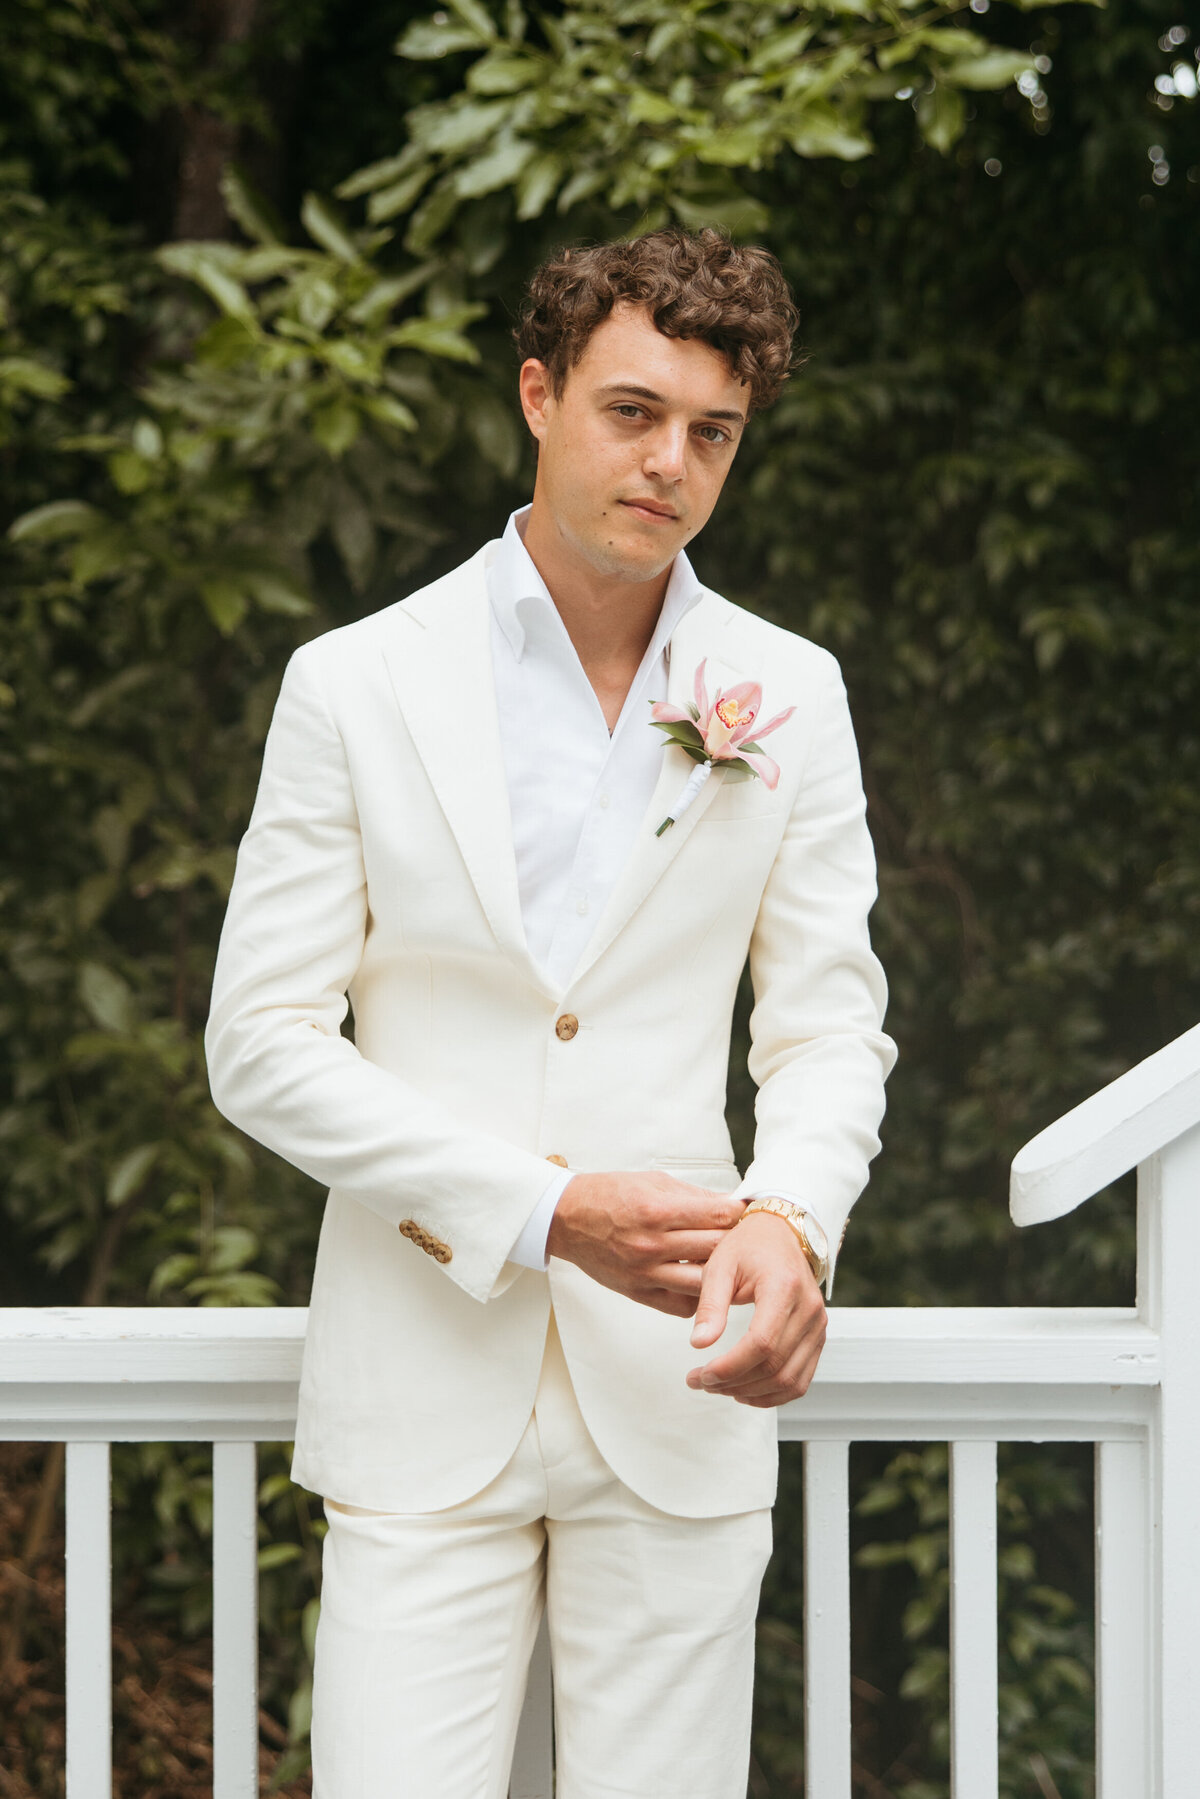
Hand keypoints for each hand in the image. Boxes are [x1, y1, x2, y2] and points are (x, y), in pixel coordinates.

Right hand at [546, 1171, 743, 1317]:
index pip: (717, 1216)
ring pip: (704, 1283)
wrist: (567, 1218)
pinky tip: (700, 1283)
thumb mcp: (654, 1182)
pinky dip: (697, 1296)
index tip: (745, 1213)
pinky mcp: (637, 1292)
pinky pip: (681, 1305)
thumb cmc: (610, 1195)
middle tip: (744, 1237)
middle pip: (716, 1248)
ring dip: (720, 1273)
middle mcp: (652, 1244)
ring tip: (726, 1263)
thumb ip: (694, 1196)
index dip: (738, 1213)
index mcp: (657, 1210)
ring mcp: (644, 1272)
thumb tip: (731, 1204)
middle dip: (735, 1240)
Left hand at [686, 1212, 826, 1405]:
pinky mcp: (817, 1338)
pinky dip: (772, 1394)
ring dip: (751, 1393)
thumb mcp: (720, 1266)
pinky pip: (800, 1380)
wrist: (780, 1234)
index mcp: (784, 1287)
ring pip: (789, 1380)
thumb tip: (699, 1344)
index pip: (762, 1343)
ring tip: (717, 1386)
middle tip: (700, 1381)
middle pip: (774, 1366)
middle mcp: (809, 1309)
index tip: (701, 1374)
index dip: (730, 1367)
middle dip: (733, 1382)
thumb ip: (710, 1305)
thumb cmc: (748, 1246)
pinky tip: (743, 1390)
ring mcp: (817, 1326)